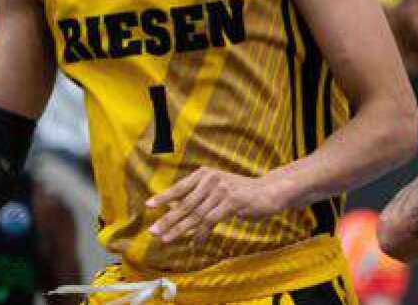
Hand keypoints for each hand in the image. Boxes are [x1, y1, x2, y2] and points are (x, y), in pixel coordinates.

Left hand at [146, 167, 281, 243]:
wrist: (268, 191)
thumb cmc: (241, 192)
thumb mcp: (218, 189)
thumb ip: (200, 198)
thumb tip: (176, 212)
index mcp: (205, 174)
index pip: (180, 187)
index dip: (164, 197)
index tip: (148, 205)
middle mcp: (211, 179)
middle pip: (186, 203)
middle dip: (168, 219)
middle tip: (153, 231)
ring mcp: (222, 190)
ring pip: (196, 215)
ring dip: (180, 230)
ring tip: (167, 239)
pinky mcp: (232, 202)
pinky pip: (211, 221)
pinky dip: (201, 234)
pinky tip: (195, 243)